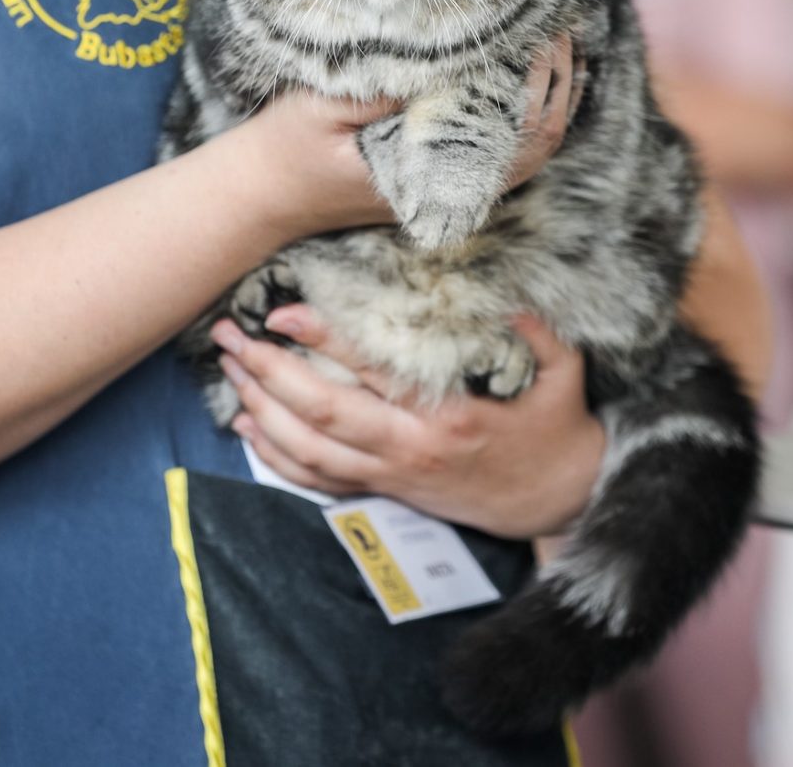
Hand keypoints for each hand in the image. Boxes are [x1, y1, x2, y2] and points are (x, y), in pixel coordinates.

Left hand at [211, 308, 605, 539]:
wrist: (558, 499)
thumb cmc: (555, 426)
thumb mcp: (563, 373)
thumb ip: (537, 332)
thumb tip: (508, 293)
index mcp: (450, 413)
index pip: (373, 374)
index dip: (325, 342)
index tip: (284, 313)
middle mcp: (412, 448)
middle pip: (322, 413)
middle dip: (268, 372)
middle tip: (230, 334)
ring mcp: (394, 475)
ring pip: (310, 450)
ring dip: (261, 409)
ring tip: (229, 370)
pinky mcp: (388, 491)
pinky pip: (320, 481)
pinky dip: (277, 457)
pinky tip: (248, 427)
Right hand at [239, 33, 579, 243]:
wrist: (263, 197)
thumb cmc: (285, 149)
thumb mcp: (320, 109)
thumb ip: (377, 90)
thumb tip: (441, 54)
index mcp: (428, 175)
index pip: (511, 137)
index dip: (536, 83)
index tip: (541, 33)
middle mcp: (448, 187)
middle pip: (538, 146)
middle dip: (557, 84)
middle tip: (559, 25)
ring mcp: (447, 184)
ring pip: (528, 152)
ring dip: (550, 99)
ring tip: (558, 41)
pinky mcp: (438, 174)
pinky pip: (500, 149)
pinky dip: (525, 113)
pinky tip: (529, 72)